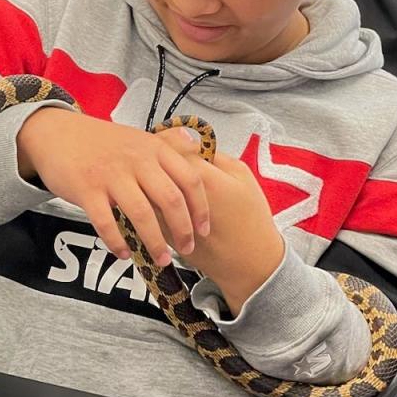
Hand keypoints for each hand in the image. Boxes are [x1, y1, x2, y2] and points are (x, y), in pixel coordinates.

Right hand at [16, 109, 209, 265]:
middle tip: (187, 251)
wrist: (56, 133)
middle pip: (170, 200)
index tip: (204, 231)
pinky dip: (117, 242)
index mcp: (154, 149)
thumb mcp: (138, 137)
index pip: (190, 180)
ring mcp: (110, 174)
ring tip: (161, 260)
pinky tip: (124, 253)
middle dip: (183, 231)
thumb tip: (196, 144)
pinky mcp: (86, 189)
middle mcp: (136, 160)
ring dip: (155, 242)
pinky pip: (105, 222)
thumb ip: (166, 144)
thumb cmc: (102, 142)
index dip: (201, 209)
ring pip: (141, 214)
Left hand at [162, 151, 284, 313]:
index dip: (169, 137)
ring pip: (146, 192)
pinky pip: (148, 213)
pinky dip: (146, 201)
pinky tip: (155, 195)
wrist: (249, 261)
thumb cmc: (251, 217)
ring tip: (153, 171)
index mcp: (203, 180)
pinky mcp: (165, 236)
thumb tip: (191, 140)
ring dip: (146, 180)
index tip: (171, 134)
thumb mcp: (242, 176)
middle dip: (152, 157)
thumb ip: (214, 155)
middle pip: (154, 169)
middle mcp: (181, 200)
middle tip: (156, 150)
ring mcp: (169, 219)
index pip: (174, 148)